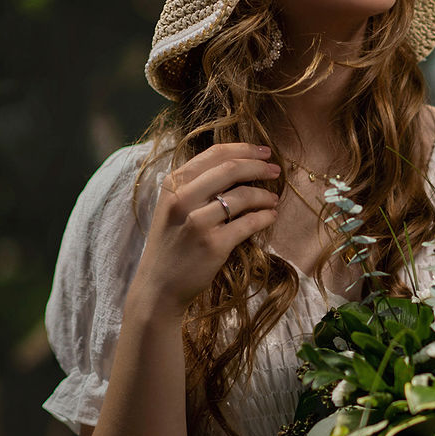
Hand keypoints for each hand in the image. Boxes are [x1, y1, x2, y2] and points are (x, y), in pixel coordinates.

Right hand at [132, 142, 281, 313]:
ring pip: (242, 196)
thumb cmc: (171, 244)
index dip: (244, 149)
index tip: (264, 153)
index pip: (214, 154)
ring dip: (264, 196)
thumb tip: (236, 165)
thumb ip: (196, 185)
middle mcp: (182, 198)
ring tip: (273, 200)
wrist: (159, 286)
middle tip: (276, 171)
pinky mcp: (213, 245)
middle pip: (230, 169)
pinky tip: (270, 217)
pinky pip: (248, 223)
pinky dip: (264, 217)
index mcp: (173, 183)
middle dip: (259, 167)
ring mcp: (197, 222)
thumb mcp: (173, 207)